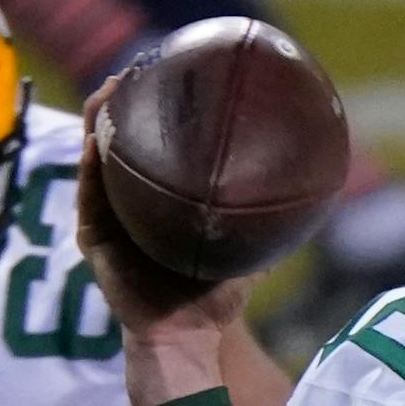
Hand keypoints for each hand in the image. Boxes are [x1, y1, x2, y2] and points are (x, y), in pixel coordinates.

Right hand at [74, 75, 257, 405]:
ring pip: (97, 159)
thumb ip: (267, 219)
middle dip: (123, 104)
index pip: (156, 149)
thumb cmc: (216, 296)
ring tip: (110, 88)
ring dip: (100, 121)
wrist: (187, 336)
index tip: (168, 75)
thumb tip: (315, 189)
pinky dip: (91, 164)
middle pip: (120, 144)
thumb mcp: (247, 247)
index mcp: (160, 204)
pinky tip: (96, 136)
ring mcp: (107, 219)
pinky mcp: (93, 237)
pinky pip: (89, 193)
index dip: (157, 113)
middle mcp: (130, 206)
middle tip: (136, 69)